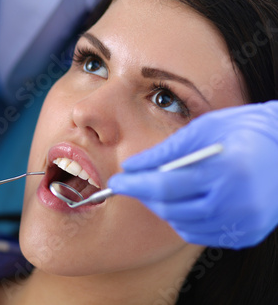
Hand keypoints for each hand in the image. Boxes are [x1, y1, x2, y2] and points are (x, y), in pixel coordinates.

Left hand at [108, 101, 277, 248]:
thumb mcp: (204, 128)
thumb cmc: (246, 129)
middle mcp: (238, 203)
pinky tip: (180, 201)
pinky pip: (200, 234)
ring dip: (162, 208)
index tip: (116, 181)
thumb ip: (166, 151)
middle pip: (171, 209)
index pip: (166, 186)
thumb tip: (133, 165)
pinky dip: (182, 220)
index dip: (135, 185)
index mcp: (227, 171)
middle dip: (144, 196)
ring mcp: (244, 222)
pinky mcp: (247, 233)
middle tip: (132, 182)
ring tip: (156, 188)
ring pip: (183, 225)